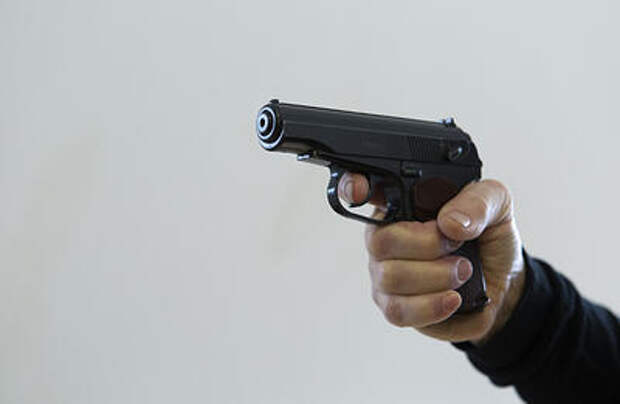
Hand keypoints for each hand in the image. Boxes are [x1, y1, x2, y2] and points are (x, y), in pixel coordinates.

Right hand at [339, 174, 525, 342]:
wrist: (502, 282)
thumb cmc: (488, 237)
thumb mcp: (496, 205)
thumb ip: (478, 201)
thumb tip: (451, 223)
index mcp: (400, 202)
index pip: (363, 188)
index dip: (353, 186)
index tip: (360, 190)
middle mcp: (384, 236)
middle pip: (380, 241)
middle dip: (427, 245)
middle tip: (457, 245)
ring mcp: (384, 274)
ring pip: (391, 278)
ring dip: (436, 276)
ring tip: (463, 272)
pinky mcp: (395, 307)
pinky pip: (400, 311)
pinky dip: (431, 306)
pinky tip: (453, 299)